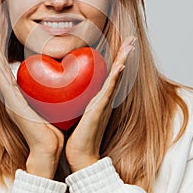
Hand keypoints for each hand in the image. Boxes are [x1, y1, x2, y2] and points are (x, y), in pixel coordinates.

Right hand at [0, 36, 63, 178]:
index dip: (1, 58)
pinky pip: (4, 88)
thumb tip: (65, 78)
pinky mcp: (14, 108)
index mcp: (19, 97)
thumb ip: (52, 92)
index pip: (8, 73)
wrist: (49, 149)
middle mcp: (12, 99)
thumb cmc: (53, 129)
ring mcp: (11, 103)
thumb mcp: (51, 105)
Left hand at [65, 36, 135, 172]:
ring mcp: (105, 102)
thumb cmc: (76, 134)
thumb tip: (60, 88)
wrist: (80, 153)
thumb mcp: (74, 111)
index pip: (109, 74)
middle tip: (131, 39)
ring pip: (117, 77)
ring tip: (130, 45)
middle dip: (125, 55)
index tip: (120, 44)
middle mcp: (105, 98)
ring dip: (124, 60)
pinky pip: (110, 89)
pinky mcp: (101, 108)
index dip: (116, 59)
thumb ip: (72, 99)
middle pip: (118, 72)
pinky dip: (116, 77)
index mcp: (99, 97)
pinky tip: (121, 65)